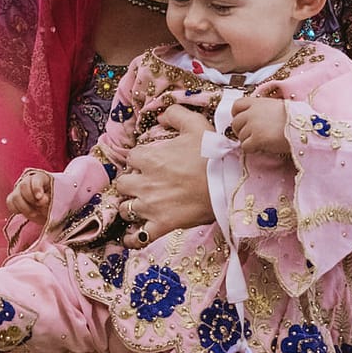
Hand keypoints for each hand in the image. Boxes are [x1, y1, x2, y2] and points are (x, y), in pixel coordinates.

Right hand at [7, 169, 52, 221]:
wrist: (47, 211)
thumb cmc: (53, 203)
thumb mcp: (54, 200)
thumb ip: (48, 198)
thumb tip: (41, 199)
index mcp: (41, 178)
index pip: (36, 179)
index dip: (36, 188)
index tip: (39, 197)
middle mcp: (28, 181)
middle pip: (23, 185)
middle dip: (30, 198)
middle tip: (39, 206)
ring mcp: (19, 189)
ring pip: (15, 196)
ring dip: (24, 207)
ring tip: (34, 213)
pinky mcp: (13, 198)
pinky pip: (10, 203)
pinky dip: (17, 209)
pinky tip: (27, 212)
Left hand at [113, 106, 211, 244]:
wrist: (229, 184)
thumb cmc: (213, 154)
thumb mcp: (196, 125)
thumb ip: (176, 114)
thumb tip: (162, 114)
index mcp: (149, 158)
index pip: (132, 157)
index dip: (139, 160)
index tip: (149, 163)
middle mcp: (144, 182)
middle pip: (122, 183)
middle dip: (130, 183)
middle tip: (143, 184)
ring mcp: (150, 206)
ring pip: (125, 209)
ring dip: (130, 207)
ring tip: (140, 206)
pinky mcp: (161, 225)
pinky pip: (138, 237)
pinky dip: (133, 238)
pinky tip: (132, 237)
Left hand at [227, 97, 289, 155]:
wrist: (304, 127)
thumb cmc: (294, 118)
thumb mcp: (276, 106)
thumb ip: (262, 110)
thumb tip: (253, 119)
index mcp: (257, 102)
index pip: (236, 106)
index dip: (237, 115)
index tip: (243, 121)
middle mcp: (252, 112)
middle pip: (235, 123)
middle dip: (241, 131)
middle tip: (251, 136)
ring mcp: (253, 126)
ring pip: (240, 137)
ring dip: (248, 141)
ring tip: (262, 141)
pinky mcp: (257, 139)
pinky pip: (245, 147)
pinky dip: (252, 149)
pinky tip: (263, 147)